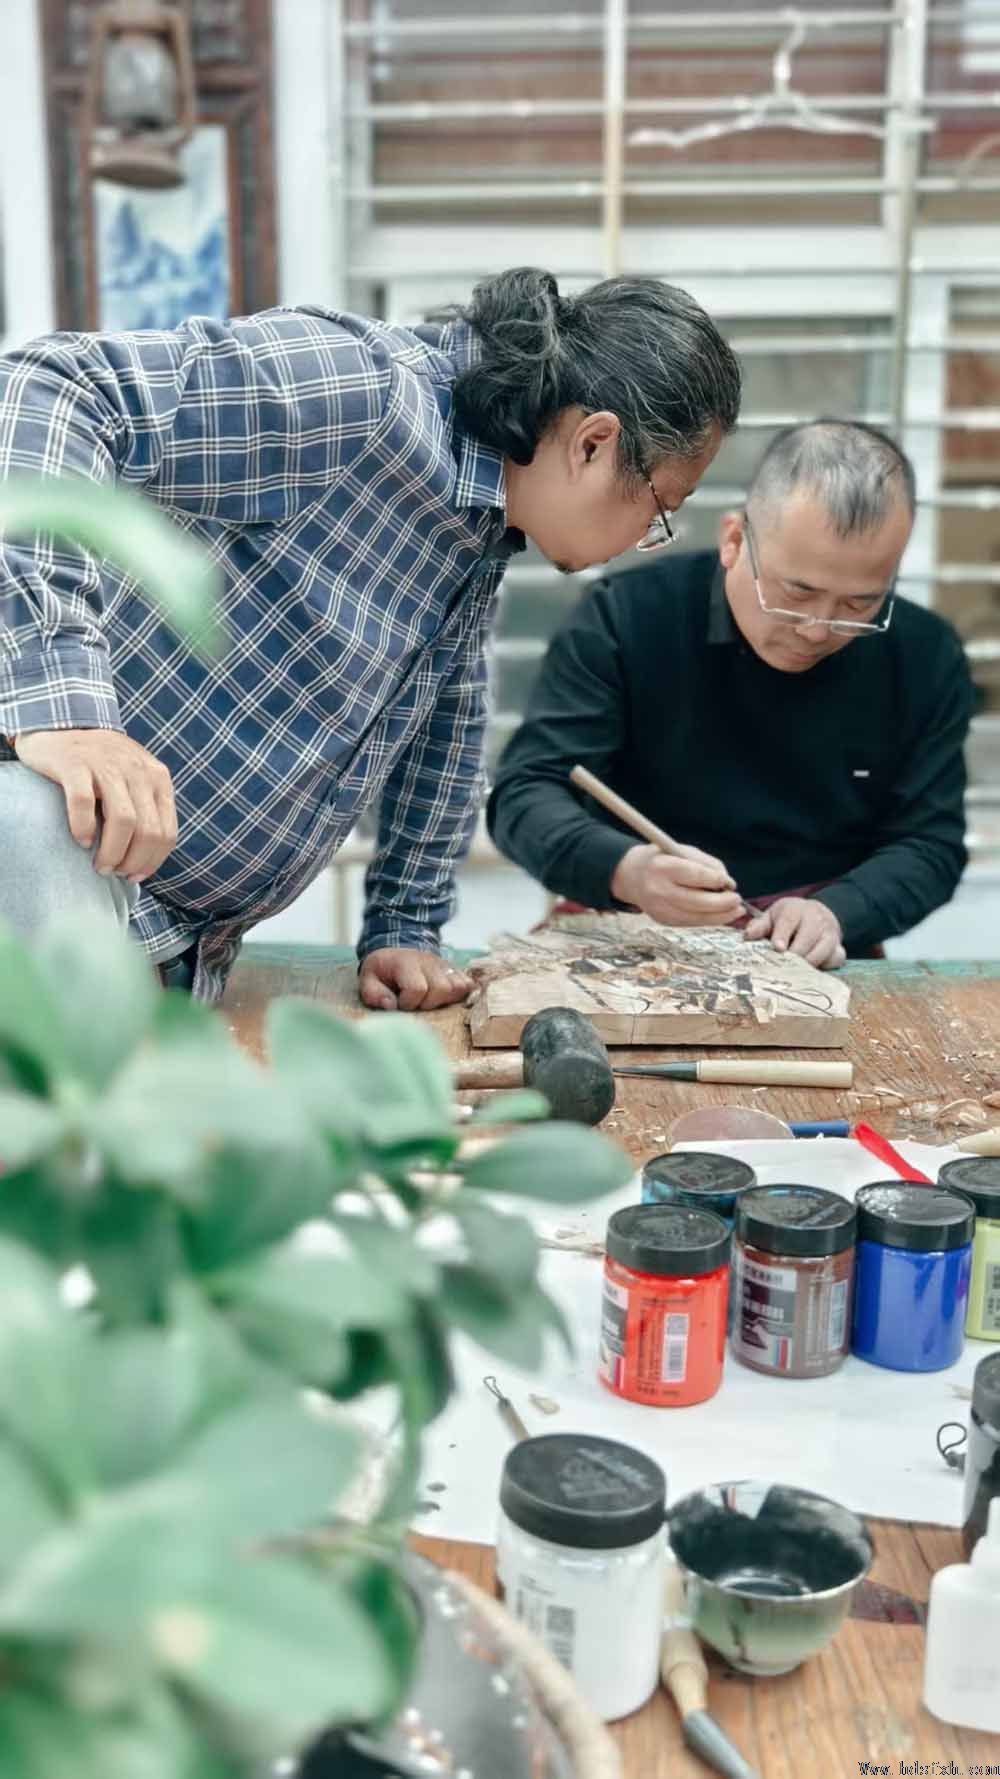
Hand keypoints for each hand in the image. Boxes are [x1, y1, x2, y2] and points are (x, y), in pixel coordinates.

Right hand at [14, 728, 176, 882]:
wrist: (61, 726)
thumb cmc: (99, 765)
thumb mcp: (134, 779)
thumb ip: (146, 807)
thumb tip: (147, 859)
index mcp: (157, 778)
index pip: (166, 831)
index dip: (153, 861)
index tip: (134, 876)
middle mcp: (137, 770)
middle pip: (148, 831)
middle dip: (133, 861)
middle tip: (113, 872)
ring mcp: (106, 764)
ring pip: (123, 821)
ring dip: (112, 852)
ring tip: (100, 866)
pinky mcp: (75, 763)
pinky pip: (83, 802)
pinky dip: (83, 828)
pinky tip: (80, 841)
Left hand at [358, 948, 473, 1011]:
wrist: (397, 949)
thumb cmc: (383, 969)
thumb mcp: (368, 979)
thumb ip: (373, 994)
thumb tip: (391, 1006)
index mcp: (406, 963)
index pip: (417, 988)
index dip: (409, 1002)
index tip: (400, 1003)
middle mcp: (429, 962)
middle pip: (442, 988)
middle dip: (428, 1003)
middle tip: (416, 1004)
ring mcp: (445, 965)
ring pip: (458, 987)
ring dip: (444, 1000)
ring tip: (429, 1001)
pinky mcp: (455, 971)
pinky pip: (468, 985)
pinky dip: (459, 995)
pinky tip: (444, 999)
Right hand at [611, 842, 743, 928]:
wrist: (632, 876)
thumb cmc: (663, 859)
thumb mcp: (681, 851)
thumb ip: (706, 864)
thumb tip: (729, 884)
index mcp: (662, 867)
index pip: (695, 876)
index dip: (717, 880)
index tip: (730, 882)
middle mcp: (659, 890)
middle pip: (697, 901)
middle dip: (722, 903)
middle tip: (738, 900)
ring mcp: (660, 908)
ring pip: (696, 917)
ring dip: (720, 916)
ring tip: (736, 911)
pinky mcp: (663, 920)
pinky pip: (691, 922)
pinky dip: (708, 919)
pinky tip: (721, 915)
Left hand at [743, 898, 845, 969]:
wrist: (815, 914)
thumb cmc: (788, 918)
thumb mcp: (772, 917)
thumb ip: (759, 926)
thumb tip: (748, 936)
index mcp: (795, 909)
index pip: (789, 921)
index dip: (783, 935)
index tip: (777, 948)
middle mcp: (816, 919)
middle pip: (807, 938)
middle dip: (794, 954)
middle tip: (781, 967)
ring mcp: (831, 933)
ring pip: (823, 951)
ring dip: (808, 963)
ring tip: (793, 972)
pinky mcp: (839, 947)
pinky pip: (835, 960)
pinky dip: (824, 967)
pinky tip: (810, 973)